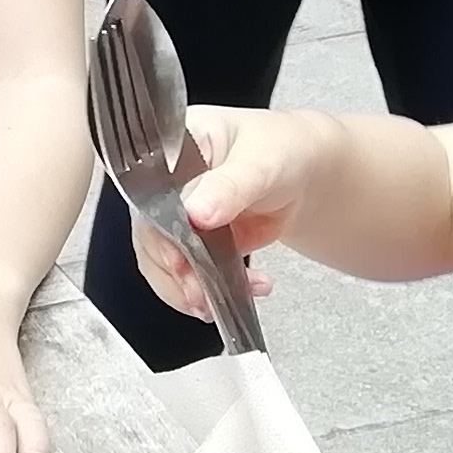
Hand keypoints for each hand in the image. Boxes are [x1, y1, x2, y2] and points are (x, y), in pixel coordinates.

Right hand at [127, 103, 330, 324]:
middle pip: (150, 236)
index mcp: (170, 150)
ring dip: (191, 290)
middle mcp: (164, 186)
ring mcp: (178, 218)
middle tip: (199, 293)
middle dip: (175, 271)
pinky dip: (213, 293)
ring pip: (165, 264)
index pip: (147, 195)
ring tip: (219, 302)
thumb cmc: (279, 149)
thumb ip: (228, 186)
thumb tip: (195, 213)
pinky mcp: (196, 246)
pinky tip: (245, 291)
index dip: (157, 231)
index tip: (177, 259)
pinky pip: (192, 276)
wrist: (304, 172)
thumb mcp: (258, 162)